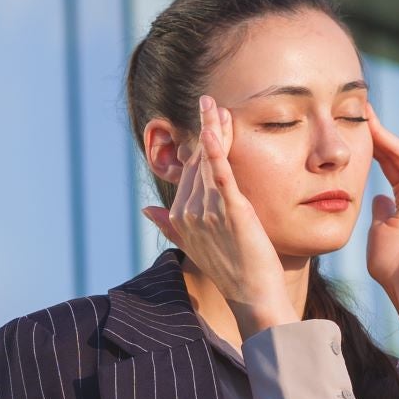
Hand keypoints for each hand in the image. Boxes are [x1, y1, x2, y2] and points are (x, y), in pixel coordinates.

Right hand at [141, 95, 290, 325]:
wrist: (253, 296)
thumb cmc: (229, 271)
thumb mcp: (193, 246)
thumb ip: (168, 226)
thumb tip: (146, 210)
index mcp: (178, 217)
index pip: (188, 171)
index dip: (198, 145)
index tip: (207, 121)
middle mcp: (188, 212)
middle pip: (197, 162)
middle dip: (205, 130)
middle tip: (212, 103)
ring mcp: (208, 211)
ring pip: (209, 162)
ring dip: (213, 130)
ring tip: (216, 105)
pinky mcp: (232, 211)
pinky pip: (221, 175)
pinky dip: (215, 151)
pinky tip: (213, 129)